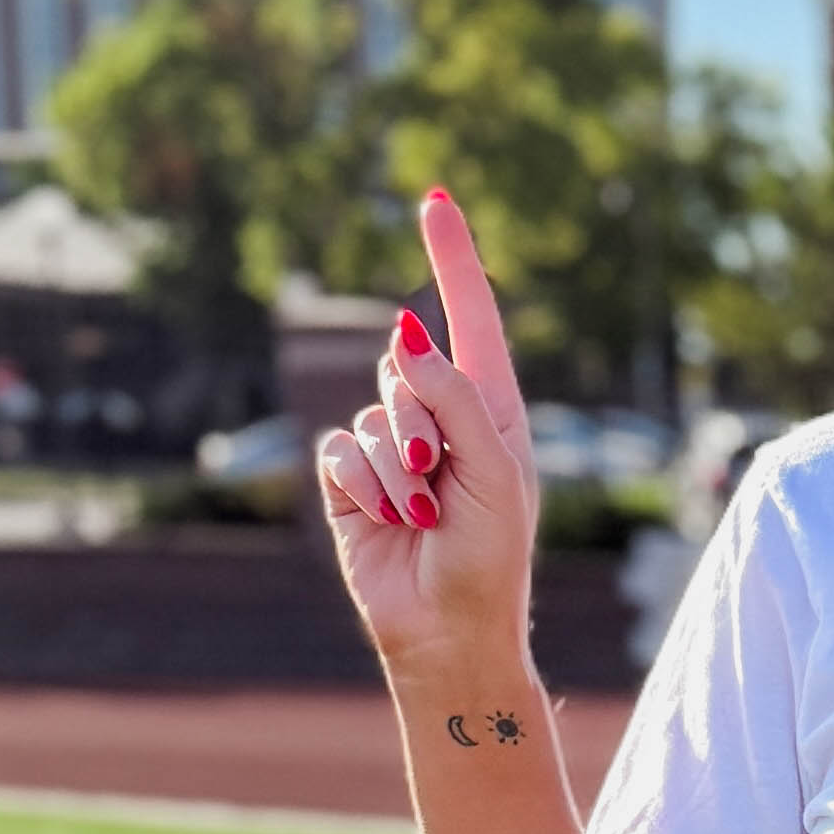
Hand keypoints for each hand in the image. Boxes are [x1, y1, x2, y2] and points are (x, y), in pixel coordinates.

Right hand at [316, 189, 539, 688]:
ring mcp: (392, 449)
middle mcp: (440, 419)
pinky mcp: (350, 482)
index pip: (469, 317)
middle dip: (421, 424)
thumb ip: (456, 398)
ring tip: (424, 518)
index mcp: (492, 409)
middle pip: (407, 368)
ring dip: (397, 472)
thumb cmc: (490, 558)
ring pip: (370, 414)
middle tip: (443, 483)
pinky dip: (362, 488)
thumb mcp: (494, 472)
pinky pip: (338, 452)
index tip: (435, 199)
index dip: (452, 258)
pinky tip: (386, 524)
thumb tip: (407, 334)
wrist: (447, 634)